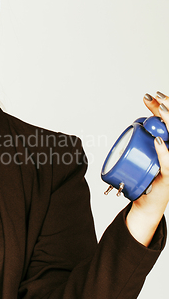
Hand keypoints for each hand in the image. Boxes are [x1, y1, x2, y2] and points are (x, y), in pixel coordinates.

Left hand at [125, 92, 168, 245]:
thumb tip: (133, 124)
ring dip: (168, 123)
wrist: (147, 203)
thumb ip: (139, 142)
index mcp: (168, 145)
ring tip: (161, 110)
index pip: (167, 123)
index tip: (149, 96)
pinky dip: (164, 152)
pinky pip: (168, 163)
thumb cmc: (146, 179)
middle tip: (155, 98)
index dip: (162, 107)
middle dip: (166, 109)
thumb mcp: (142, 156)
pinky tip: (158, 141)